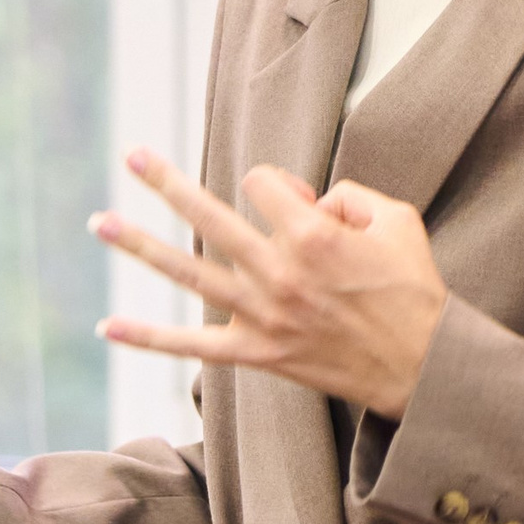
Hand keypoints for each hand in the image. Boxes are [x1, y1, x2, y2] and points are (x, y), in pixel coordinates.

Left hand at [93, 149, 449, 417]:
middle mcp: (279, 272)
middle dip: (166, 181)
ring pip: (189, 273)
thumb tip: (310, 200)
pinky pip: (193, 346)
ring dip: (139, 246)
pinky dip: (149, 338)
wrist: (424, 368)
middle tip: (132, 155)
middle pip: (208, 215)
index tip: (303, 206)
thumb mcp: (398, 220)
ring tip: (99, 222)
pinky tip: (108, 326)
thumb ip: (349, 194)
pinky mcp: (259, 353)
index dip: (279, 185)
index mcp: (313, 234)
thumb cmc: (414, 291)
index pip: (264, 183)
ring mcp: (263, 315)